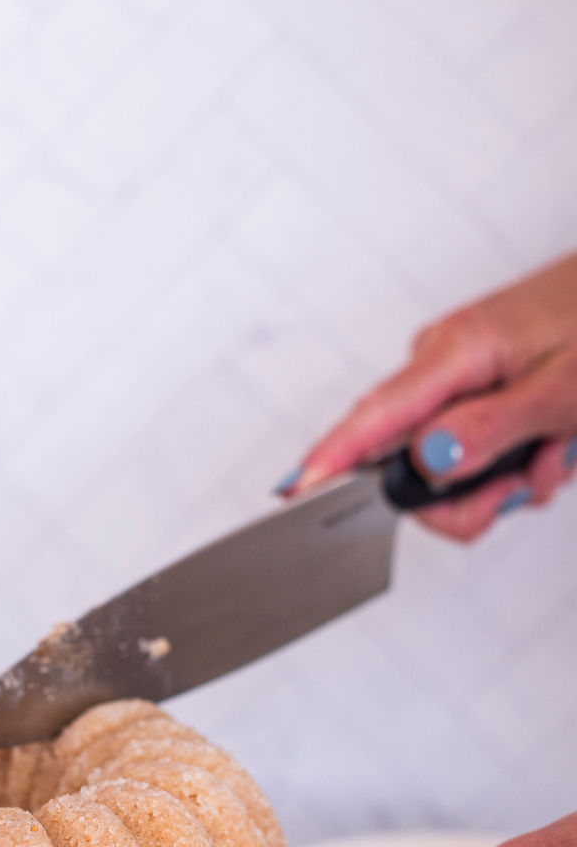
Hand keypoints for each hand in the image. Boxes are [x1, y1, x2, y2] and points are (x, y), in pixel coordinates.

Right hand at [283, 253, 576, 540]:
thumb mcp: (563, 389)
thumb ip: (493, 427)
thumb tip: (429, 458)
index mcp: (456, 351)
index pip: (377, 413)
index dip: (334, 456)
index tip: (296, 488)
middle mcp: (441, 360)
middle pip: (411, 463)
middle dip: (471, 495)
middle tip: (529, 484)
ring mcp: (453, 374)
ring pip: (446, 465)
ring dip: (504, 478)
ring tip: (555, 450)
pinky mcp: (470, 384)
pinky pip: (468, 447)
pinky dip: (511, 460)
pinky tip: (549, 439)